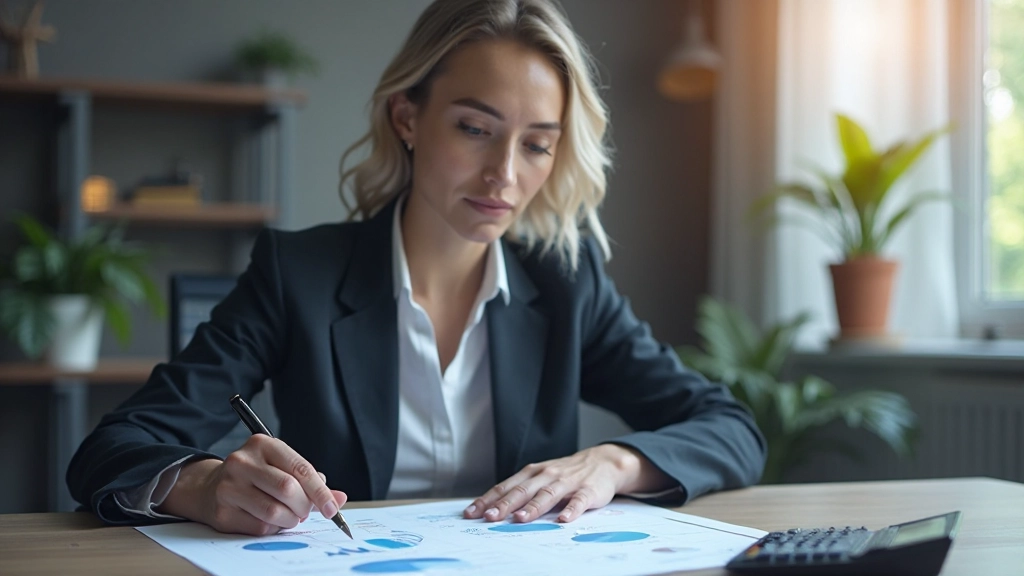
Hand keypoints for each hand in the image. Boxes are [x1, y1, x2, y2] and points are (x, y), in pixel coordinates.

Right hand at [158, 435, 346, 535]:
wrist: (210, 487)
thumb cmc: (255, 476)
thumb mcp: (282, 467)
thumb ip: (311, 482)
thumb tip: (339, 498)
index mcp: (263, 444)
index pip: (300, 468)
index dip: (321, 492)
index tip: (333, 508)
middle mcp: (243, 462)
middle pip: (287, 490)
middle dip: (304, 506)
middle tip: (305, 511)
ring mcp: (229, 487)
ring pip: (274, 511)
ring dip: (290, 520)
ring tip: (289, 516)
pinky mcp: (222, 512)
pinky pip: (260, 527)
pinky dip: (273, 528)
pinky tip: (269, 520)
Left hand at [462, 444, 670, 523]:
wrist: (603, 461)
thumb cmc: (566, 473)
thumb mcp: (541, 476)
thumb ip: (521, 490)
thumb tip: (492, 507)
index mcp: (532, 473)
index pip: (506, 486)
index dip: (488, 499)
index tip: (472, 512)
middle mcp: (547, 475)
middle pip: (523, 491)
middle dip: (505, 504)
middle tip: (490, 517)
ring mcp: (567, 482)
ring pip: (547, 495)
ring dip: (533, 507)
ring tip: (520, 519)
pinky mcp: (588, 491)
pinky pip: (579, 501)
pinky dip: (571, 510)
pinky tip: (563, 519)